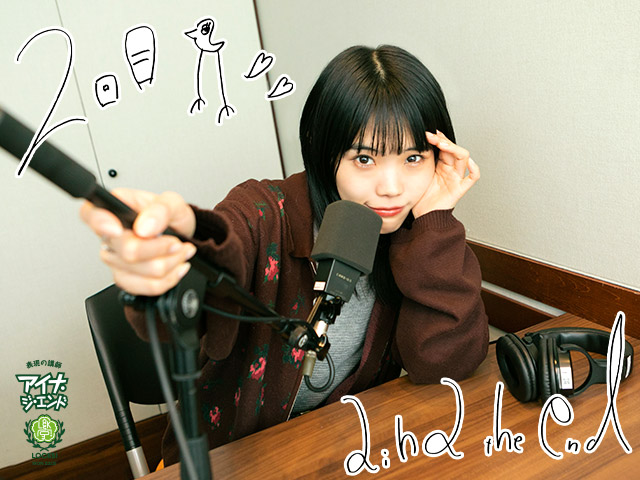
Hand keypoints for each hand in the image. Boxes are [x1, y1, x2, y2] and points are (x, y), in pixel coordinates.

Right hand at [79, 189, 196, 295]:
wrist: (180, 236)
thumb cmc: (169, 217)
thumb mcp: (172, 203)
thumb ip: (160, 210)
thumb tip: (145, 227)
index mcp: (114, 209)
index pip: (91, 214)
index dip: (100, 222)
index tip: (117, 229)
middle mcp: (110, 236)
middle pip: (127, 251)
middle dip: (162, 249)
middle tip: (176, 242)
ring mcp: (115, 259)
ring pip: (141, 272)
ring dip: (171, 263)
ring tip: (180, 252)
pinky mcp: (126, 279)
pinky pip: (147, 286)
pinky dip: (170, 278)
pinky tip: (176, 266)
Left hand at [412, 131, 479, 216]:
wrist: (424, 216)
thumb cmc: (421, 198)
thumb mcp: (418, 174)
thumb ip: (420, 161)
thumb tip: (412, 145)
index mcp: (441, 166)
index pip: (444, 147)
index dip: (438, 138)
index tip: (427, 133)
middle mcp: (450, 170)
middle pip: (453, 149)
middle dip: (442, 140)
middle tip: (431, 136)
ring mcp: (456, 178)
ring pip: (463, 157)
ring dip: (453, 148)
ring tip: (442, 144)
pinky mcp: (460, 188)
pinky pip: (473, 177)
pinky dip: (474, 168)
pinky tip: (469, 162)